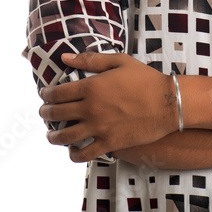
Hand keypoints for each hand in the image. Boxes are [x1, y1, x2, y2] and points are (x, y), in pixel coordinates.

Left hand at [39, 52, 176, 161]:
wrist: (167, 102)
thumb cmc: (145, 79)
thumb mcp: (119, 61)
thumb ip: (90, 60)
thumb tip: (65, 57)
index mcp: (91, 87)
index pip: (58, 93)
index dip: (47, 94)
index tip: (45, 94)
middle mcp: (91, 108)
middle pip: (57, 114)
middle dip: (46, 112)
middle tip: (44, 112)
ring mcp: (99, 128)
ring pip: (65, 136)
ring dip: (53, 136)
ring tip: (51, 135)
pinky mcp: (109, 143)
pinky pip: (84, 154)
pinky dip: (73, 154)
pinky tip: (72, 150)